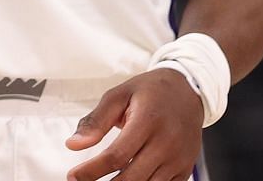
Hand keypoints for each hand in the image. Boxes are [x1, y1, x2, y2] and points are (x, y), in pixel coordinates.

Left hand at [63, 69, 201, 180]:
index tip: (74, 176)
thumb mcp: (120, 95)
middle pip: (131, 178)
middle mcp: (166, 143)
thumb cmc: (152, 92)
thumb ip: (96, 121)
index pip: (116, 156)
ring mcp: (178, 159)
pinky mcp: (185, 169)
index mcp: (148, 121)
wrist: (189, 90)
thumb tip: (74, 144)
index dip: (91, 171)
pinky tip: (129, 180)